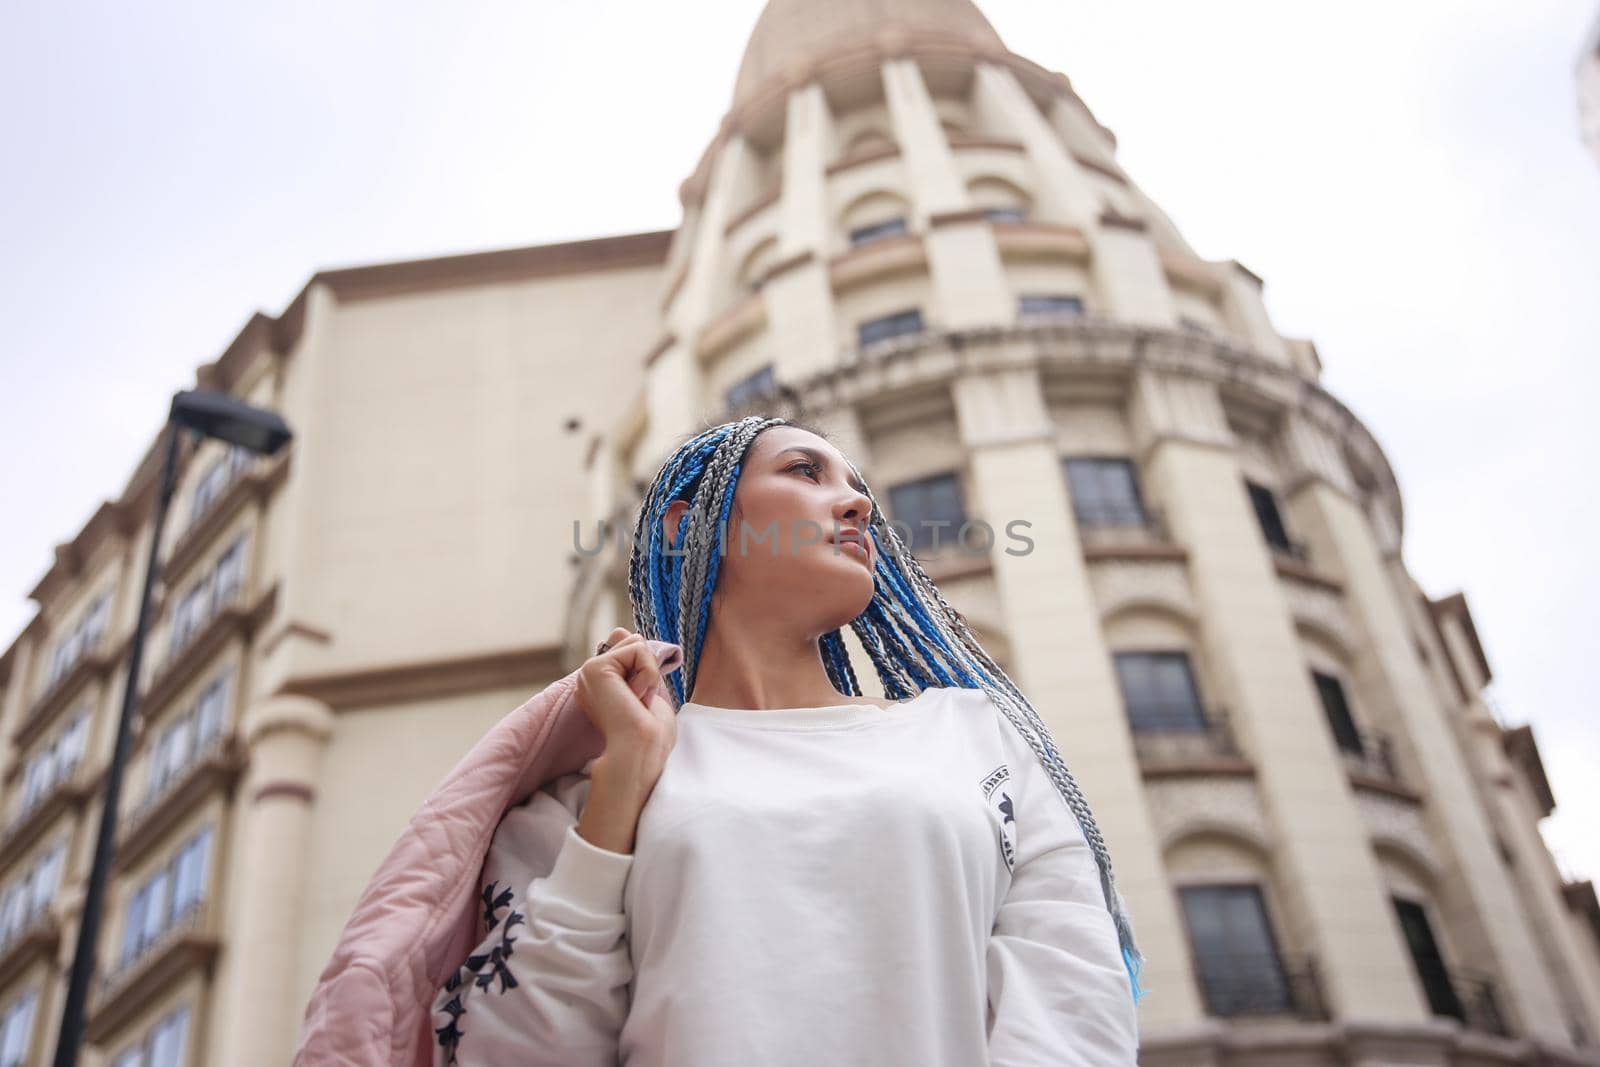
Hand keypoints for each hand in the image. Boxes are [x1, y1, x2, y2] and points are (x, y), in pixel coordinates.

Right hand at [572, 627, 677, 853]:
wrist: (640, 752)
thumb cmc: (649, 734)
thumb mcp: (645, 690)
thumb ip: (634, 661)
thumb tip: (619, 631)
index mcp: (600, 685)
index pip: (628, 649)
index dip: (645, 670)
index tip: (640, 701)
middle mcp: (590, 677)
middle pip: (634, 642)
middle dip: (648, 670)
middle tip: (639, 702)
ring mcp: (589, 672)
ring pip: (636, 643)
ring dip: (649, 673)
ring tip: (636, 701)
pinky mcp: (595, 668)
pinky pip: (637, 649)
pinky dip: (647, 673)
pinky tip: (635, 697)